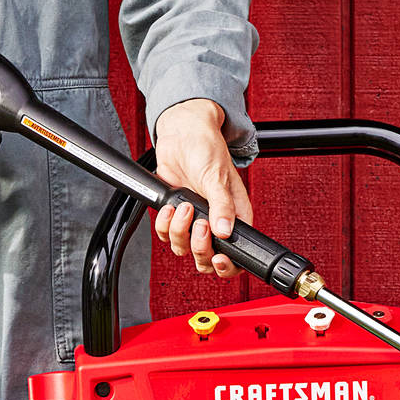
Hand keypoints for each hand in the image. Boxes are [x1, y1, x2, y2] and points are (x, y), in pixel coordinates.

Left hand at [151, 100, 250, 277]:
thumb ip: (222, 206)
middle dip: (199, 246)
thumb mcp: (217, 177)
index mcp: (235, 217)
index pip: (235, 255)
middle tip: (198, 224)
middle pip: (206, 258)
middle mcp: (215, 222)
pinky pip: (166, 234)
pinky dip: (165, 224)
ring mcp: (193, 220)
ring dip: (180, 231)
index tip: (217, 257)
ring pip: (183, 248)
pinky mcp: (175, 214)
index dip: (225, 265)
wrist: (181, 134)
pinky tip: (171, 206)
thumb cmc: (206, 149)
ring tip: (183, 206)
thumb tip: (225, 230)